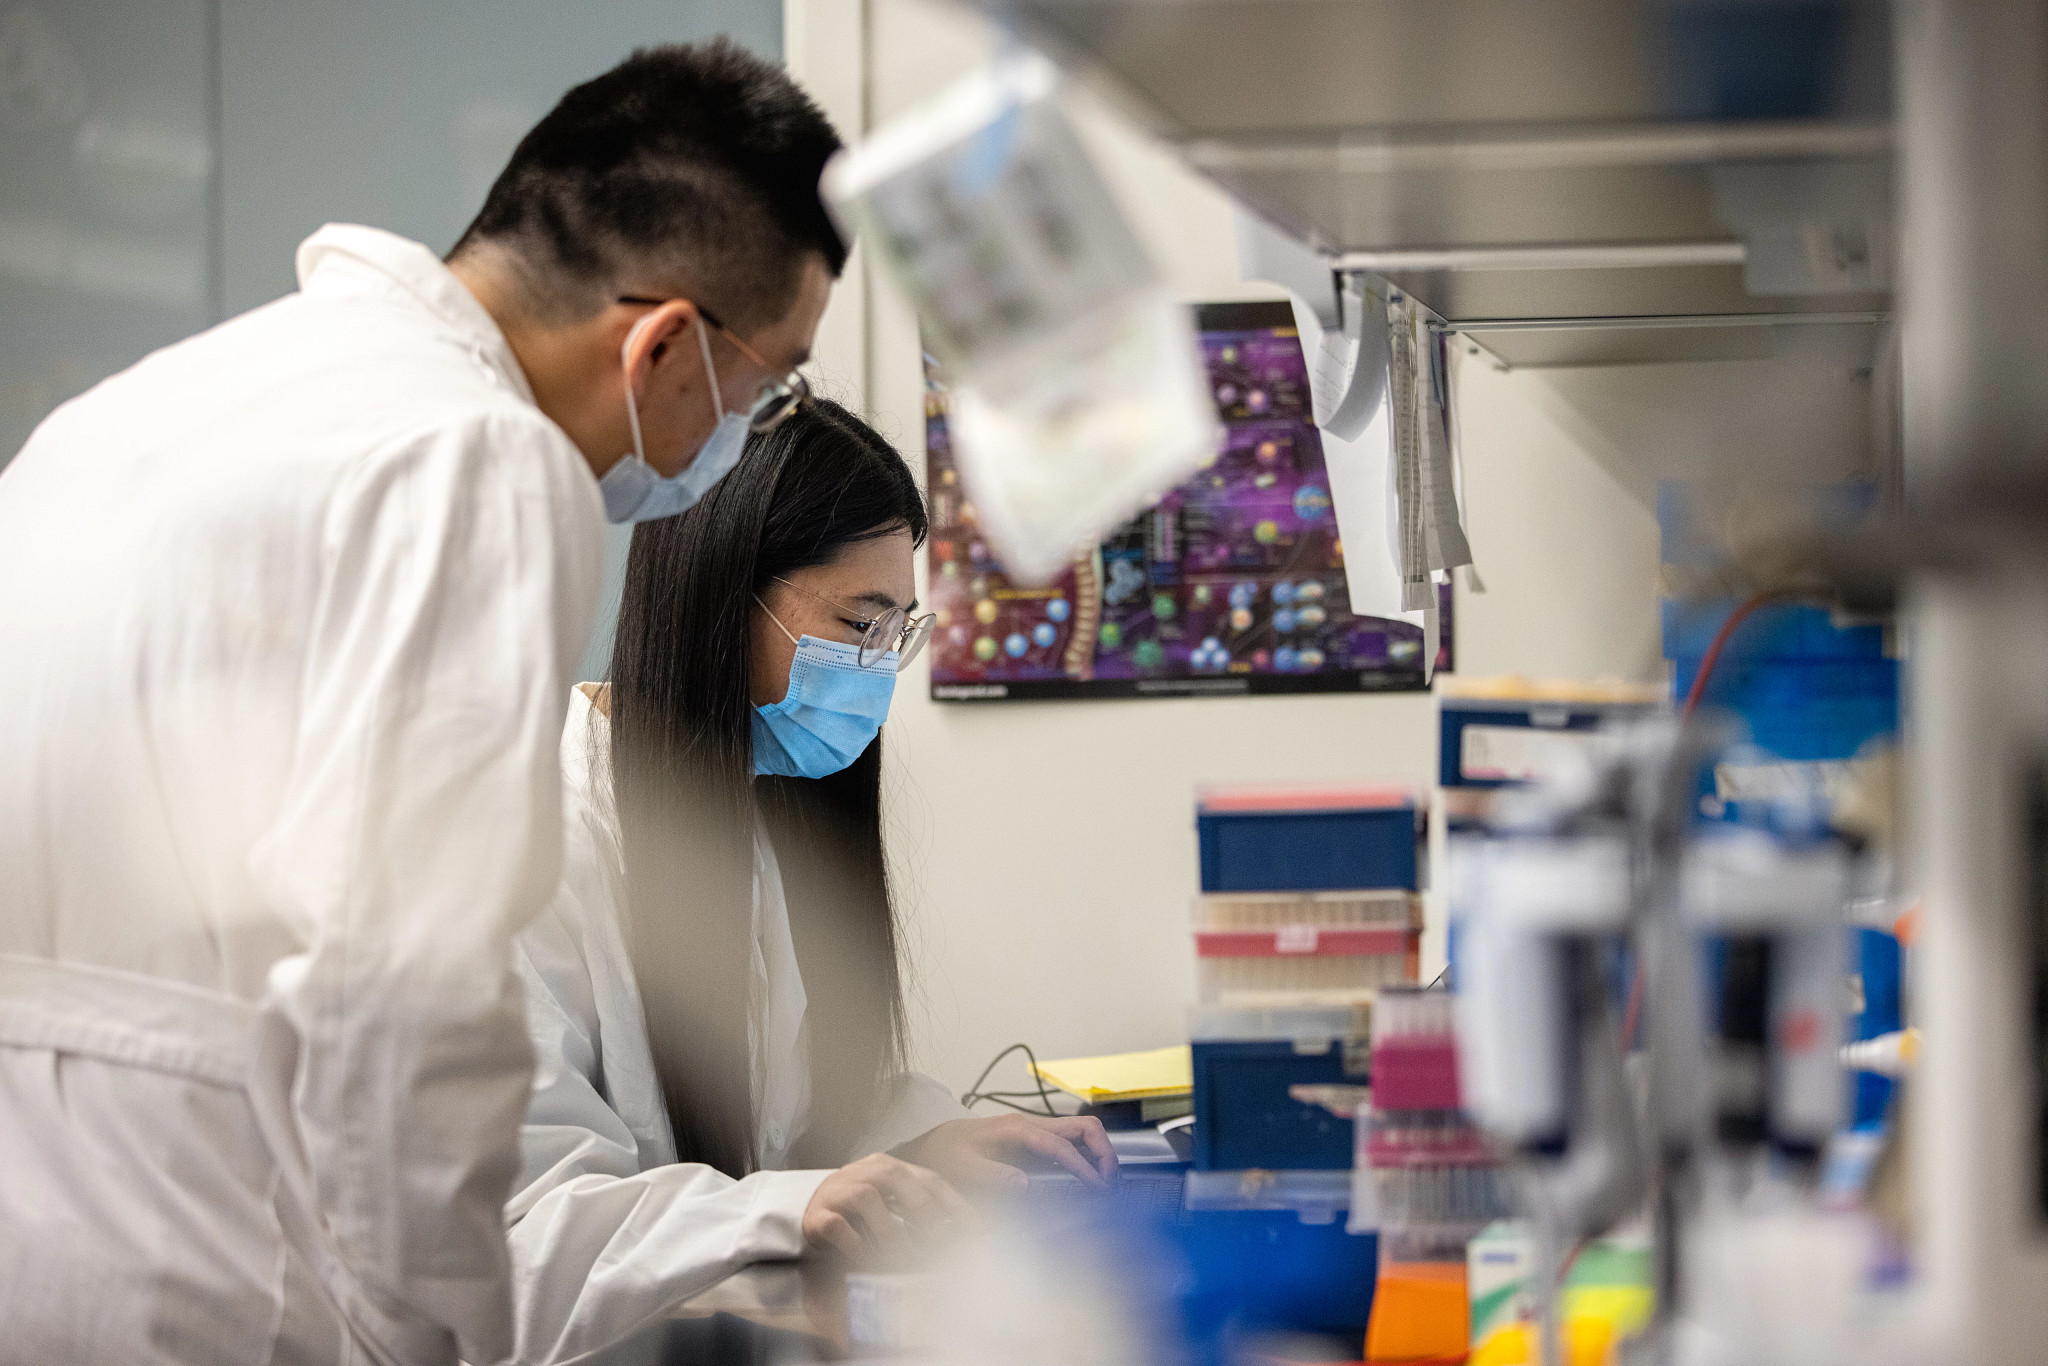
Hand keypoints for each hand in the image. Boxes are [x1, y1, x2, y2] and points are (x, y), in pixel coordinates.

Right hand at [801, 1152, 973, 1260]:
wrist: (811, 1209)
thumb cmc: (862, 1211)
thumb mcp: (895, 1205)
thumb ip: (923, 1212)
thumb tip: (966, 1235)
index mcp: (892, 1167)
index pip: (930, 1180)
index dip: (954, 1204)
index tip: (975, 1230)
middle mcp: (867, 1171)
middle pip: (900, 1182)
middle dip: (925, 1215)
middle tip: (941, 1246)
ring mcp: (841, 1189)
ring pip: (869, 1200)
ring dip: (890, 1232)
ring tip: (904, 1259)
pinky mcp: (818, 1213)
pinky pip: (839, 1225)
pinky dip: (857, 1245)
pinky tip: (869, 1260)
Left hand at [894, 1114, 1117, 1192]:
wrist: (932, 1146)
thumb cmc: (945, 1156)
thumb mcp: (963, 1169)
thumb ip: (993, 1176)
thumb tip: (1028, 1186)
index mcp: (1017, 1129)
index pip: (1061, 1146)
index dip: (1084, 1168)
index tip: (1098, 1191)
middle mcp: (1031, 1125)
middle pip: (1084, 1127)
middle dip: (1104, 1154)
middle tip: (1110, 1186)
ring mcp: (1035, 1133)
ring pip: (1081, 1134)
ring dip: (1099, 1156)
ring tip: (1104, 1187)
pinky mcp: (1035, 1144)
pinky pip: (1070, 1146)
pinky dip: (1086, 1161)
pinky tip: (1087, 1185)